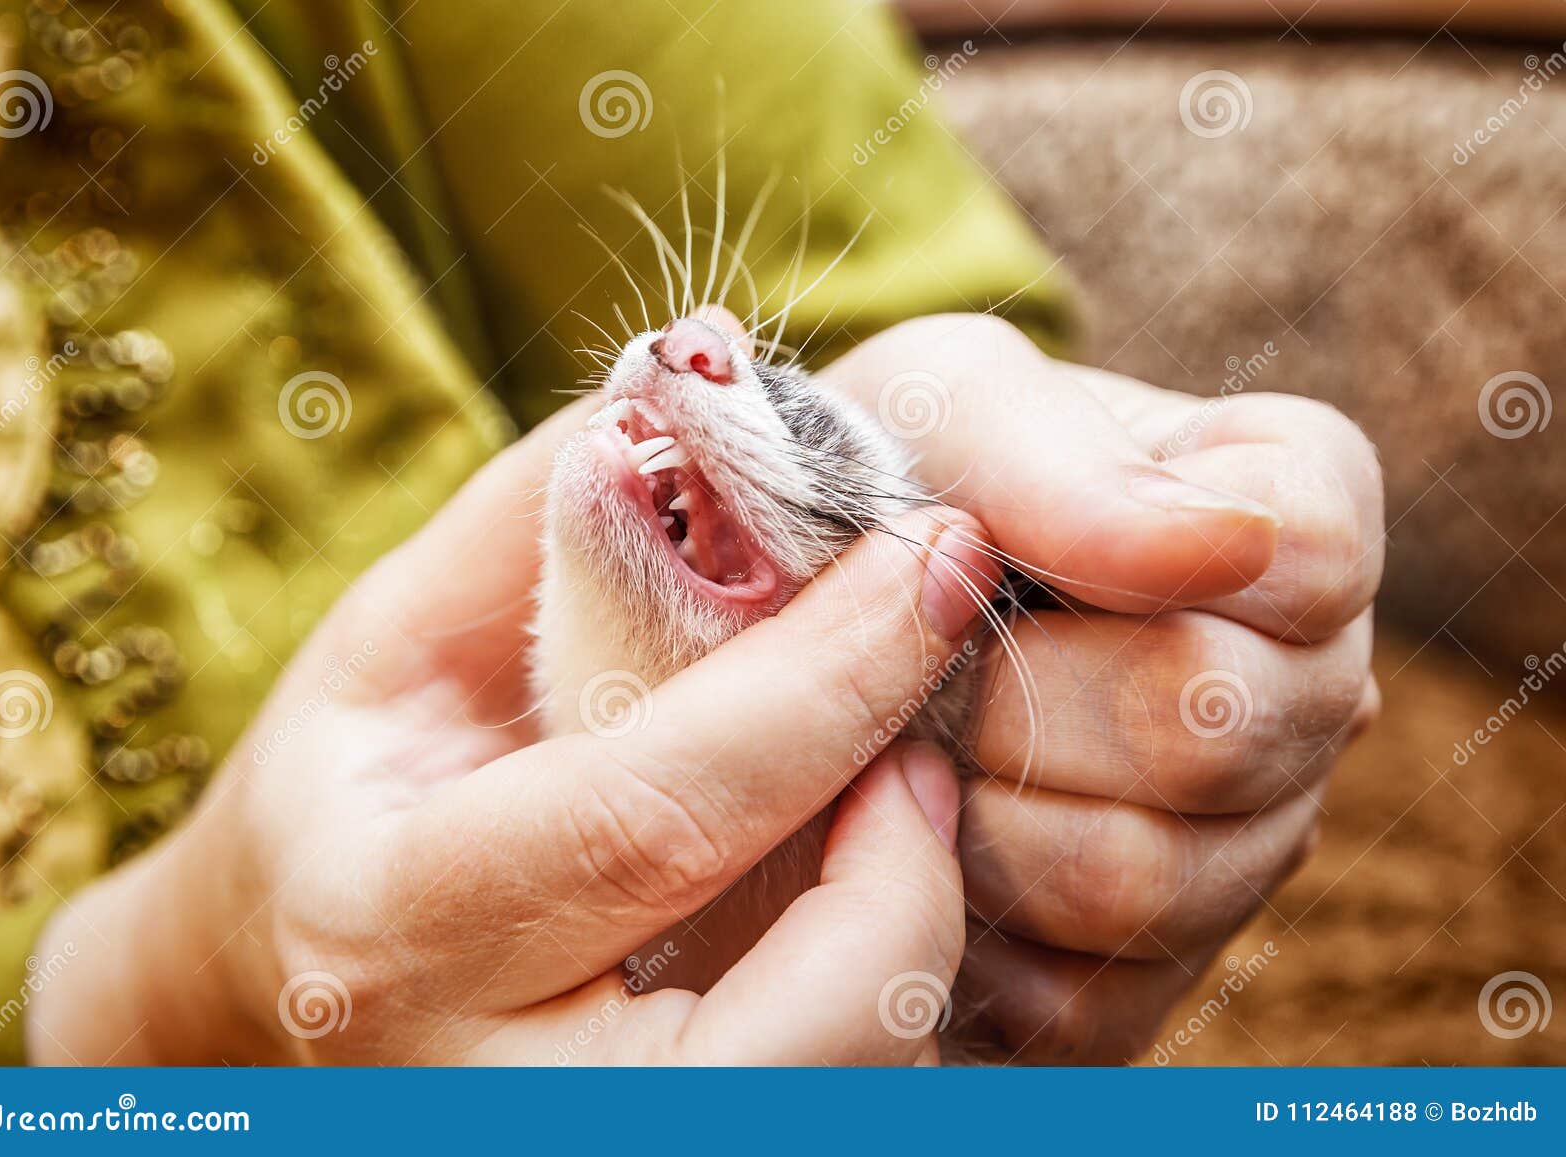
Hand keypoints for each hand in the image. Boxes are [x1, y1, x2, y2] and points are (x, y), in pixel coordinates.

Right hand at [27, 406, 994, 1065]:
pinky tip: (869, 880)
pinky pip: (840, 1088)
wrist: (279, 973)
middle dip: (911, 866)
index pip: (652, 812)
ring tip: (898, 795)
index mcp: (396, 923)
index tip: (939, 555)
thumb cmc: (353, 788)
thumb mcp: (401, 635)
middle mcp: (487, 1087)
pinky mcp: (660, 1152)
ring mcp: (575, 1148)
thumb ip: (545, 508)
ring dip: (913, 934)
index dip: (824, 680)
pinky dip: (891, 992)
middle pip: (789, 1024)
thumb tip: (714, 367)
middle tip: (937, 717)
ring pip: (840, 1085)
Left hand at [824, 314, 1383, 1061]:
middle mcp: (1296, 697)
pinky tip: (913, 845)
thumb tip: (1220, 544)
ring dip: (980, 814)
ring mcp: (1236, 852)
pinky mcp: (1141, 981)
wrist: (774, 632)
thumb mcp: (937, 406)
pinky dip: (959, 924)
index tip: (1001, 558)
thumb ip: (1058, 453)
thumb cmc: (873, 487)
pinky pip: (1081, 997)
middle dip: (1024, 697)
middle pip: (1217, 734)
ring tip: (913, 749)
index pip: (1308, 555)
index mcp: (1278, 525)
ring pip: (1146, 881)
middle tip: (926, 665)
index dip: (1137, 564)